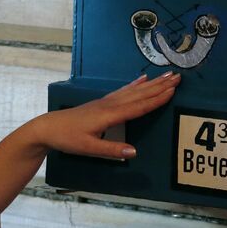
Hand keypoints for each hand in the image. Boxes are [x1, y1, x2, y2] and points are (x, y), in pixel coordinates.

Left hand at [35, 72, 180, 158]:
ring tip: (167, 75)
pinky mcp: (102, 103)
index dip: (156, 100)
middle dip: (159, 86)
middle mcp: (110, 105)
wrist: (48, 128)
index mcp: (109, 115)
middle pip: (140, 94)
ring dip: (152, 83)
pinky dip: (135, 84)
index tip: (172, 91)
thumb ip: (111, 149)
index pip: (138, 106)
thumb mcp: (88, 148)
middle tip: (178, 77)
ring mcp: (106, 102)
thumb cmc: (67, 138)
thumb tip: (134, 152)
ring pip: (134, 90)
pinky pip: (123, 91)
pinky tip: (142, 79)